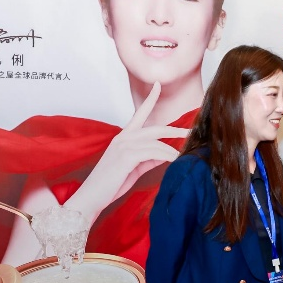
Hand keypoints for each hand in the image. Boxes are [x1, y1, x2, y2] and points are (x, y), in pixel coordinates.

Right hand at [64, 83, 189, 222]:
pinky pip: (154, 152)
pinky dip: (167, 156)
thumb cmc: (110, 184)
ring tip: (183, 159)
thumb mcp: (134, 168)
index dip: (150, 99)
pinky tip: (175, 161)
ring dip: (172, 151)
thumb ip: (149, 158)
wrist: (91, 197)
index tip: (157, 85)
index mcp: (123, 138)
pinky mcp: (126, 156)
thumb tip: (166, 154)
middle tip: (191, 131)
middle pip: (155, 128)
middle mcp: (123, 138)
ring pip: (156, 143)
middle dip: (175, 129)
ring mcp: (124, 145)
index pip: (139, 114)